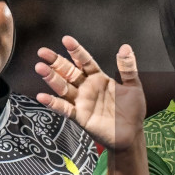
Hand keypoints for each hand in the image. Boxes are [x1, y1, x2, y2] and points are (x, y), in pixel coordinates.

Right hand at [35, 37, 146, 151]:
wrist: (132, 134)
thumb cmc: (132, 111)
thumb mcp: (133, 86)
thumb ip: (127, 68)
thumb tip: (126, 47)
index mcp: (98, 78)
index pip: (85, 61)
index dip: (76, 51)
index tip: (66, 40)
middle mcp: (87, 88)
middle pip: (68, 72)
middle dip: (56, 62)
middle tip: (42, 52)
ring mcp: (82, 102)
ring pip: (63, 87)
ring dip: (51, 78)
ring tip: (40, 68)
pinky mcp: (80, 117)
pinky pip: (64, 109)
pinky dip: (53, 103)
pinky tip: (42, 96)